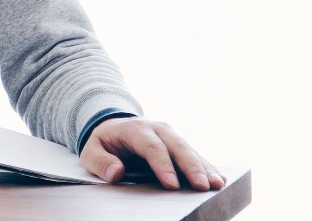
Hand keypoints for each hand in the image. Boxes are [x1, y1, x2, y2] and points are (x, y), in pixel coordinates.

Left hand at [80, 117, 225, 190]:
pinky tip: (220, 178)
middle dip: (192, 166)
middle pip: (178, 146)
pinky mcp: (180, 144)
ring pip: (191, 150)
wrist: (113, 126)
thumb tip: (116, 173)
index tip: (172, 185)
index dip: (163, 166)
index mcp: (135, 129)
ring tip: (217, 184)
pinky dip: (208, 166)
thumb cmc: (103, 142)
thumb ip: (100, 161)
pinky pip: (196, 155)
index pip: (151, 147)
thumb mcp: (91, 150)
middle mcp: (158, 129)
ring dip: (205, 167)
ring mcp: (172, 135)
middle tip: (203, 186)